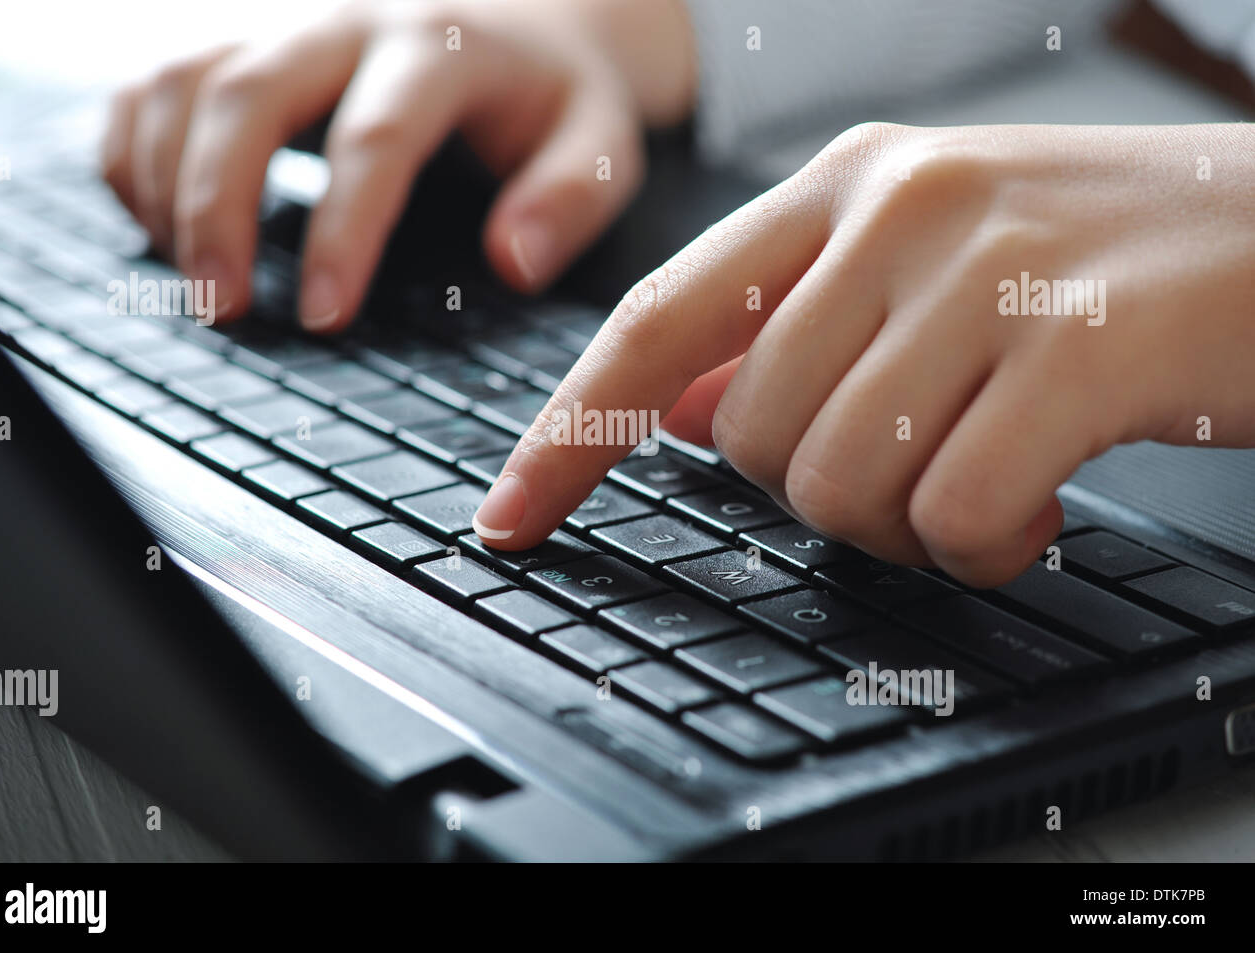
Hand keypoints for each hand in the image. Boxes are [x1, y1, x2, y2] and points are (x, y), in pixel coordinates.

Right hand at [100, 0, 695, 329]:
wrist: (524, 15)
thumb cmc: (552, 99)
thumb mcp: (598, 144)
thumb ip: (567, 201)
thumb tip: (513, 263)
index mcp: (441, 49)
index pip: (375, 138)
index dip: (343, 231)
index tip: (325, 317)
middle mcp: (346, 21)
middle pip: (247, 92)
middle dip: (218, 207)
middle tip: (220, 310)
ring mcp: (283, 22)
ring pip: (183, 79)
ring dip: (167, 185)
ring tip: (196, 283)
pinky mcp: (241, 38)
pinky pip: (154, 83)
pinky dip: (135, 154)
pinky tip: (160, 226)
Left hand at [473, 122, 1254, 586]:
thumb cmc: (1102, 263)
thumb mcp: (930, 266)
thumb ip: (795, 330)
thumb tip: (684, 414)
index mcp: (844, 182)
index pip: (658, 318)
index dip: (572, 428)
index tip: (513, 512)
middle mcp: (900, 207)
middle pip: (754, 435)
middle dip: (822, 496)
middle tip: (921, 469)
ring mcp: (989, 269)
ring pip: (843, 482)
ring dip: (909, 527)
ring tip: (989, 485)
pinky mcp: (1082, 347)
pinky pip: (954, 510)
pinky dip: (984, 545)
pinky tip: (1037, 509)